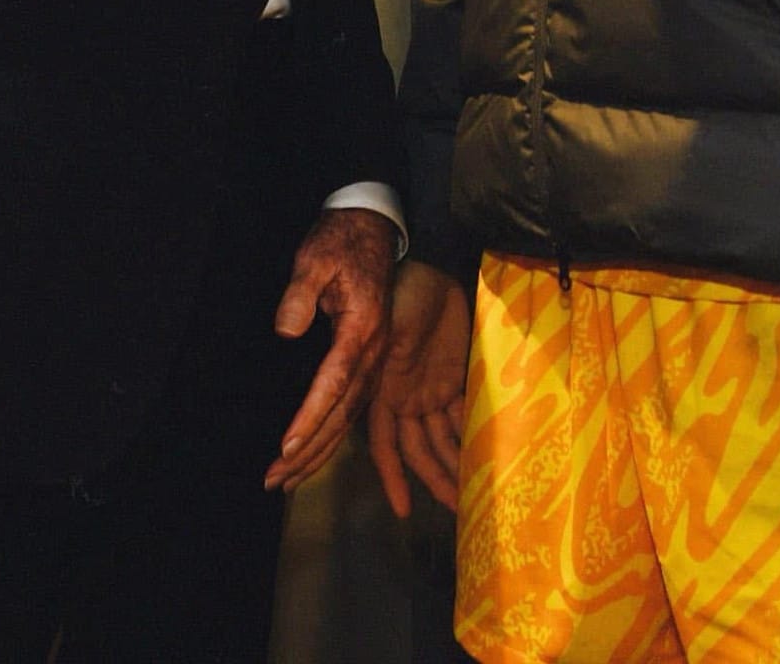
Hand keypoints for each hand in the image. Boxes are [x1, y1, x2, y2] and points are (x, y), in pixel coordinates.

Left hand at [263, 207, 396, 493]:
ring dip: (319, 451)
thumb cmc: (339, 242)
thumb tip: (286, 331)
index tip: (285, 446)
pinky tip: (313, 451)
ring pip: (349, 417)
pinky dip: (332, 434)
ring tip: (287, 480)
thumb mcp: (315, 258)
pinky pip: (353, 407)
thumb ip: (300, 294)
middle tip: (274, 479)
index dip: (310, 417)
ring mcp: (375, 359)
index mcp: (361, 330)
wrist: (372, 228)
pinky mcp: (369, 360)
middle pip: (342, 413)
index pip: (334, 383)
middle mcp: (373, 352)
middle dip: (309, 450)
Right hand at [366, 261, 469, 517]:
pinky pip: (459, 415)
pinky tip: (483, 457)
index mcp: (383, 390)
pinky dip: (468, 435)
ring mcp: (427, 390)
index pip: (384, 444)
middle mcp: (403, 398)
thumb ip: (367, 344)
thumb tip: (296, 335)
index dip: (392, 476)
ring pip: (441, 439)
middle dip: (433, 482)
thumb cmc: (399, 288)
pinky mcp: (450, 377)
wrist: (427, 264)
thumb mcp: (385, 320)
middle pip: (419, 451)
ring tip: (475, 498)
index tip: (402, 511)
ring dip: (455, 465)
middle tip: (458, 515)